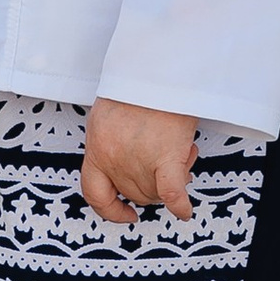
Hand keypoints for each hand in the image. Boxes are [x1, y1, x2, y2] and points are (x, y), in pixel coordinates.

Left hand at [81, 96, 198, 224]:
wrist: (157, 68)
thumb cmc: (137, 85)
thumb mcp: (106, 117)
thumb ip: (110, 145)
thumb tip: (126, 166)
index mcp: (95, 147)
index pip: (94, 193)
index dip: (110, 210)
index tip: (125, 212)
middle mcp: (112, 157)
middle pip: (134, 193)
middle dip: (152, 184)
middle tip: (167, 163)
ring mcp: (137, 159)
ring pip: (156, 192)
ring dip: (171, 179)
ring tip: (180, 151)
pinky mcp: (165, 156)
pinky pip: (172, 192)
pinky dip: (179, 204)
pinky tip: (185, 211)